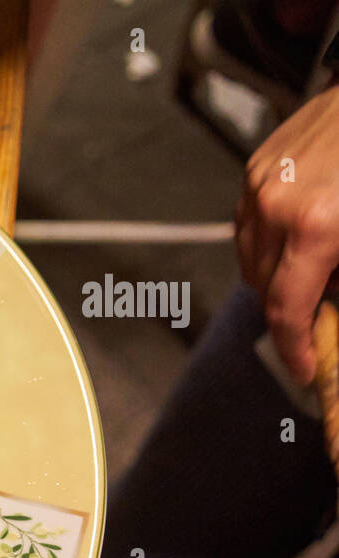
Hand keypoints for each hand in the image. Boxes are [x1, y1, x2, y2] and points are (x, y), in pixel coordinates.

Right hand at [236, 85, 338, 384]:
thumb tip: (331, 310)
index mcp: (315, 227)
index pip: (286, 309)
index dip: (295, 347)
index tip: (304, 368)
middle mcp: (276, 207)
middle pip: (263, 286)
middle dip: (291, 305)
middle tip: (323, 310)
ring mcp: (260, 184)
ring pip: (250, 256)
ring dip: (276, 273)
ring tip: (316, 266)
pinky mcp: (256, 166)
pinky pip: (249, 223)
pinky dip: (270, 240)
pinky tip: (301, 235)